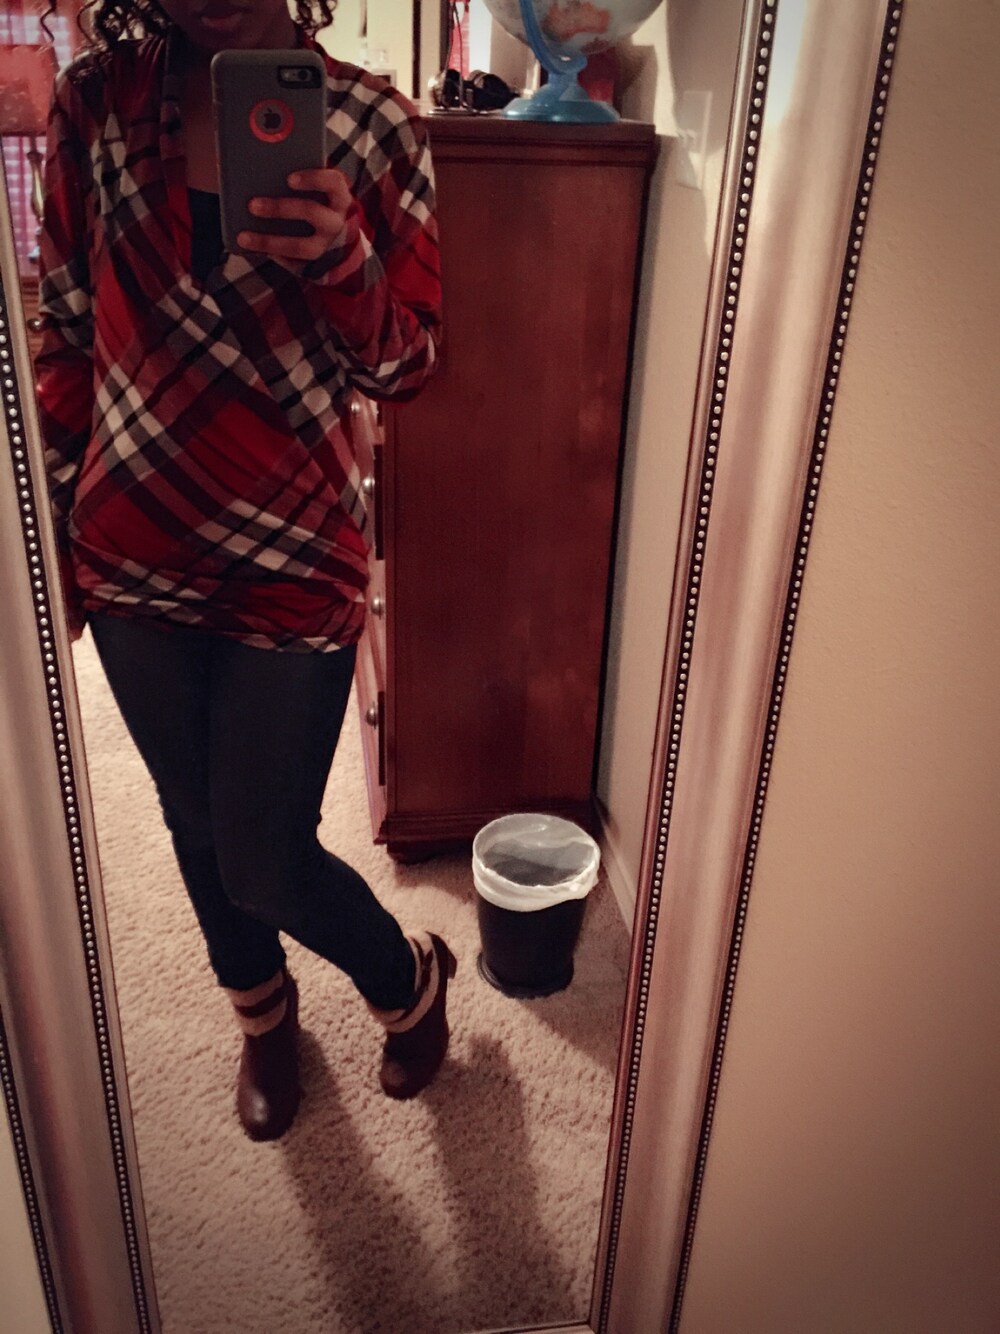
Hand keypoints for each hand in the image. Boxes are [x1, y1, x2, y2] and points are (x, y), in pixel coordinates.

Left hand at [238, 168, 353, 265]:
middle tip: (252, 205)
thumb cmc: (312, 195)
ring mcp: (326, 243)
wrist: (328, 230)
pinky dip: (270, 255)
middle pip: (312, 213)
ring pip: (301, 246)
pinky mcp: (313, 261)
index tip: (289, 179)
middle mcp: (336, 219)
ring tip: (244, 237)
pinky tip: (251, 248)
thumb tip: (256, 146)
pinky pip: (291, 262)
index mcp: (337, 194)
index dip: (313, 179)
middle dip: (281, 209)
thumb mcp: (309, 180)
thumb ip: (293, 166)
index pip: (333, 182)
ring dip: (270, 241)